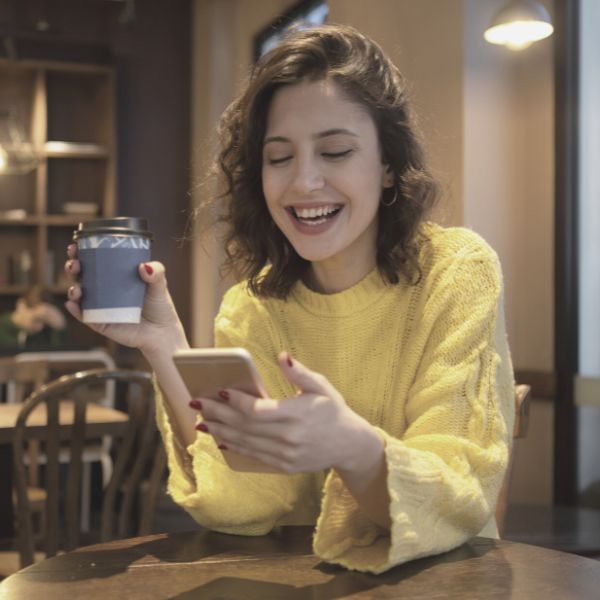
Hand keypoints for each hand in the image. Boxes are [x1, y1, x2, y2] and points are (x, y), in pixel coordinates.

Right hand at [64, 243, 186, 355]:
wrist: (163, 333)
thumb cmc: (160, 306)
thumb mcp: (160, 285)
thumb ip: (157, 273)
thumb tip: (144, 266)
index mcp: (116, 276)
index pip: (95, 261)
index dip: (82, 252)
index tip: (75, 246)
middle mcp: (105, 290)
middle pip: (82, 276)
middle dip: (73, 267)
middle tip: (75, 264)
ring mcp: (101, 307)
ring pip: (79, 296)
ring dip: (72, 289)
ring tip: (76, 289)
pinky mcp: (101, 323)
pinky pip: (84, 317)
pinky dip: (76, 311)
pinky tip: (72, 305)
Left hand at [190, 353, 373, 473]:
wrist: (349, 444)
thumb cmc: (333, 410)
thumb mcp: (321, 386)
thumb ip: (299, 372)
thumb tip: (282, 356)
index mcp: (297, 414)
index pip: (257, 410)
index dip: (236, 402)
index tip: (219, 392)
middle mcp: (289, 437)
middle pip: (245, 426)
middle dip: (218, 415)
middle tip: (198, 404)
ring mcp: (286, 454)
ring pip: (245, 442)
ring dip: (221, 431)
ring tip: (201, 421)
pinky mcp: (284, 465)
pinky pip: (254, 455)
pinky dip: (235, 447)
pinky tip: (220, 439)